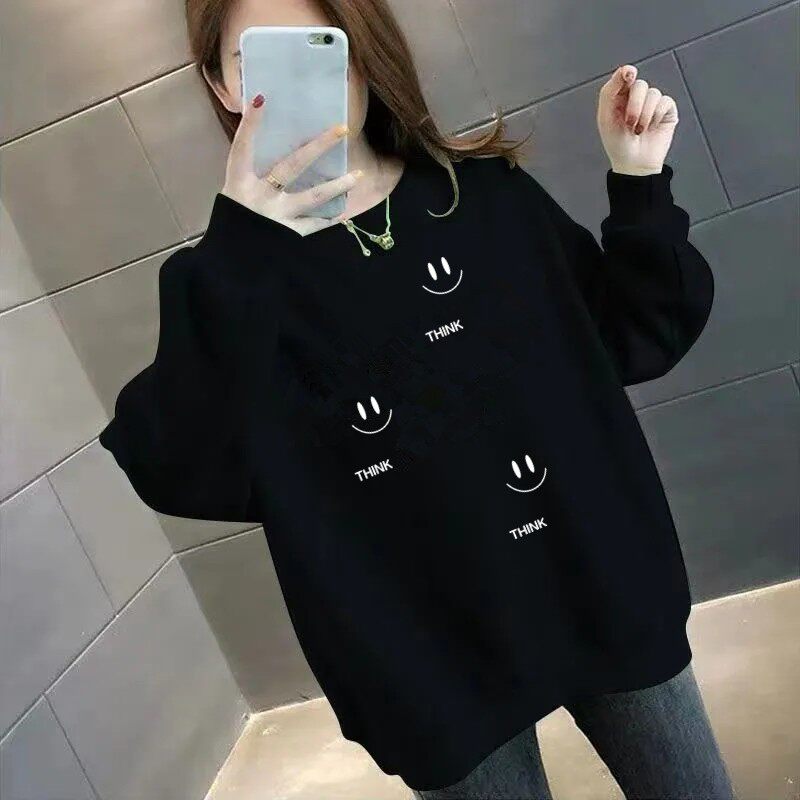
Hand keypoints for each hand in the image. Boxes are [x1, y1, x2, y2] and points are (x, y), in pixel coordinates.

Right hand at [221, 93, 362, 235]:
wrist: (230, 264)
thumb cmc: (232, 226)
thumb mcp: (232, 195)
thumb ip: (248, 173)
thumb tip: (259, 140)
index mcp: (238, 183)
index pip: (243, 147)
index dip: (250, 124)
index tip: (261, 100)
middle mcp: (258, 197)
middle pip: (292, 165)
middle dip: (318, 146)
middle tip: (341, 129)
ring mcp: (276, 216)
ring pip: (311, 197)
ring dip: (336, 185)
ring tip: (358, 175)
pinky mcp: (288, 235)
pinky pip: (312, 224)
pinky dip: (327, 219)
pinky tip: (342, 212)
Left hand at [597, 64, 678, 175]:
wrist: (633, 164)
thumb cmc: (617, 143)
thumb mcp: (606, 117)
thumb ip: (610, 91)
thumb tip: (626, 69)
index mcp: (619, 97)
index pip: (624, 76)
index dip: (627, 73)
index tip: (629, 75)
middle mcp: (637, 98)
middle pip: (640, 85)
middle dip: (634, 105)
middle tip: (629, 123)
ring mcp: (652, 103)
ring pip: (653, 93)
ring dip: (644, 115)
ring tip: (638, 130)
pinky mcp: (667, 111)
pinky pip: (665, 101)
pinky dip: (657, 115)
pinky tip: (651, 127)